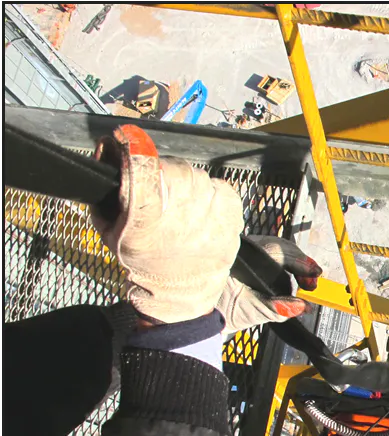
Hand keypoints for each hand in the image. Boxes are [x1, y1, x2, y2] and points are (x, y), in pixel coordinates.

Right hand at [91, 125, 243, 324]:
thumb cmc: (144, 262)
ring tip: (181, 210)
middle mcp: (182, 207)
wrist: (181, 291)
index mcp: (147, 212)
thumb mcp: (111, 230)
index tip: (127, 141)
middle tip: (160, 193)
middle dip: (162, 173)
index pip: (141, 163)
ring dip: (186, 185)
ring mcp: (211, 209)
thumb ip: (107, 194)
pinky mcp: (232, 211)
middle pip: (171, 166)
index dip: (132, 147)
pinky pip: (217, 185)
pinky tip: (199, 213)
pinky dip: (208, 194)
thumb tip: (112, 155)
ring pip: (195, 174)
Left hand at [217, 235, 321, 333]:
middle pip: (280, 248)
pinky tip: (290, 281)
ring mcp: (243, 252)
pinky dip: (283, 267)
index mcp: (241, 257)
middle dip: (300, 264)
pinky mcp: (245, 259)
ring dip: (292, 266)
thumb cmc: (217, 311)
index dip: (300, 262)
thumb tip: (302, 306)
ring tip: (303, 284)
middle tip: (311, 284)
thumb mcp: (248, 311)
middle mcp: (241, 248)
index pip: (277, 251)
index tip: (315, 274)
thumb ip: (276, 309)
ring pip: (276, 250)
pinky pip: (269, 256)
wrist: (196, 316)